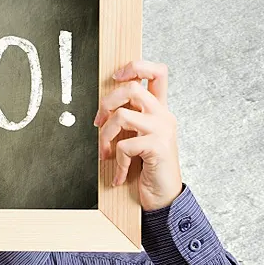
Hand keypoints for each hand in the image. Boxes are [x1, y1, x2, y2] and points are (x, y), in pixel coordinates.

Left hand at [94, 59, 183, 211]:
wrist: (165, 198)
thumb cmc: (149, 169)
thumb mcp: (139, 139)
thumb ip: (130, 120)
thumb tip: (104, 109)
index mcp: (160, 110)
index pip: (157, 71)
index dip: (135, 66)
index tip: (116, 77)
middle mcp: (164, 115)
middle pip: (132, 87)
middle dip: (107, 103)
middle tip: (98, 122)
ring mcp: (163, 130)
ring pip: (121, 116)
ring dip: (105, 137)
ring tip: (105, 153)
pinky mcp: (158, 147)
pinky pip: (125, 146)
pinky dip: (117, 162)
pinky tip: (120, 174)